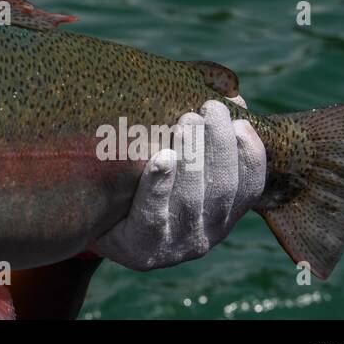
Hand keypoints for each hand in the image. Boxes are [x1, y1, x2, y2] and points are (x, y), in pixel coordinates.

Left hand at [89, 98, 265, 270]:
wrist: (93, 226)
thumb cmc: (141, 186)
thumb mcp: (177, 163)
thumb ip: (204, 134)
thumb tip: (233, 95)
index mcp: (221, 215)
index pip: (247, 188)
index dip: (249, 156)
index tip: (241, 123)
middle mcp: (205, 234)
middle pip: (221, 189)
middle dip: (219, 146)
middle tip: (211, 108)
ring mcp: (174, 245)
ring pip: (191, 201)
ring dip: (193, 158)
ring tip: (187, 120)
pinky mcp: (141, 248)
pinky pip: (153, 216)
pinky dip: (159, 186)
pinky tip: (162, 158)